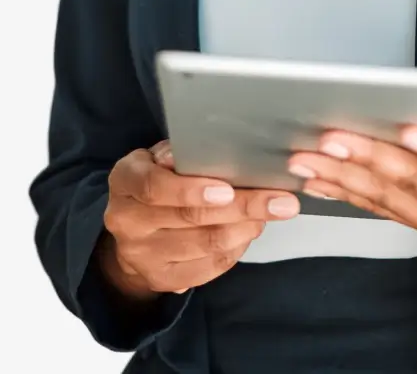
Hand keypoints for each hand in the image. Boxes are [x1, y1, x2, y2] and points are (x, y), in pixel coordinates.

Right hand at [99, 140, 300, 297]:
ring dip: (246, 228)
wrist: (132, 229)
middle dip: (242, 207)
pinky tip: (252, 231)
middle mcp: (128, 221)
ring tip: (272, 212)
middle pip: (190, 218)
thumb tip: (206, 148)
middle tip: (281, 201)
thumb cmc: (159, 178)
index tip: (228, 189)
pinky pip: (207, 267)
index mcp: (126, 182)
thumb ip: (182, 153)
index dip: (192, 189)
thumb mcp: (160, 156)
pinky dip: (237, 248)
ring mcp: (142, 255)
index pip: (154, 187)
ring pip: (205, 244)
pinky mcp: (161, 278)